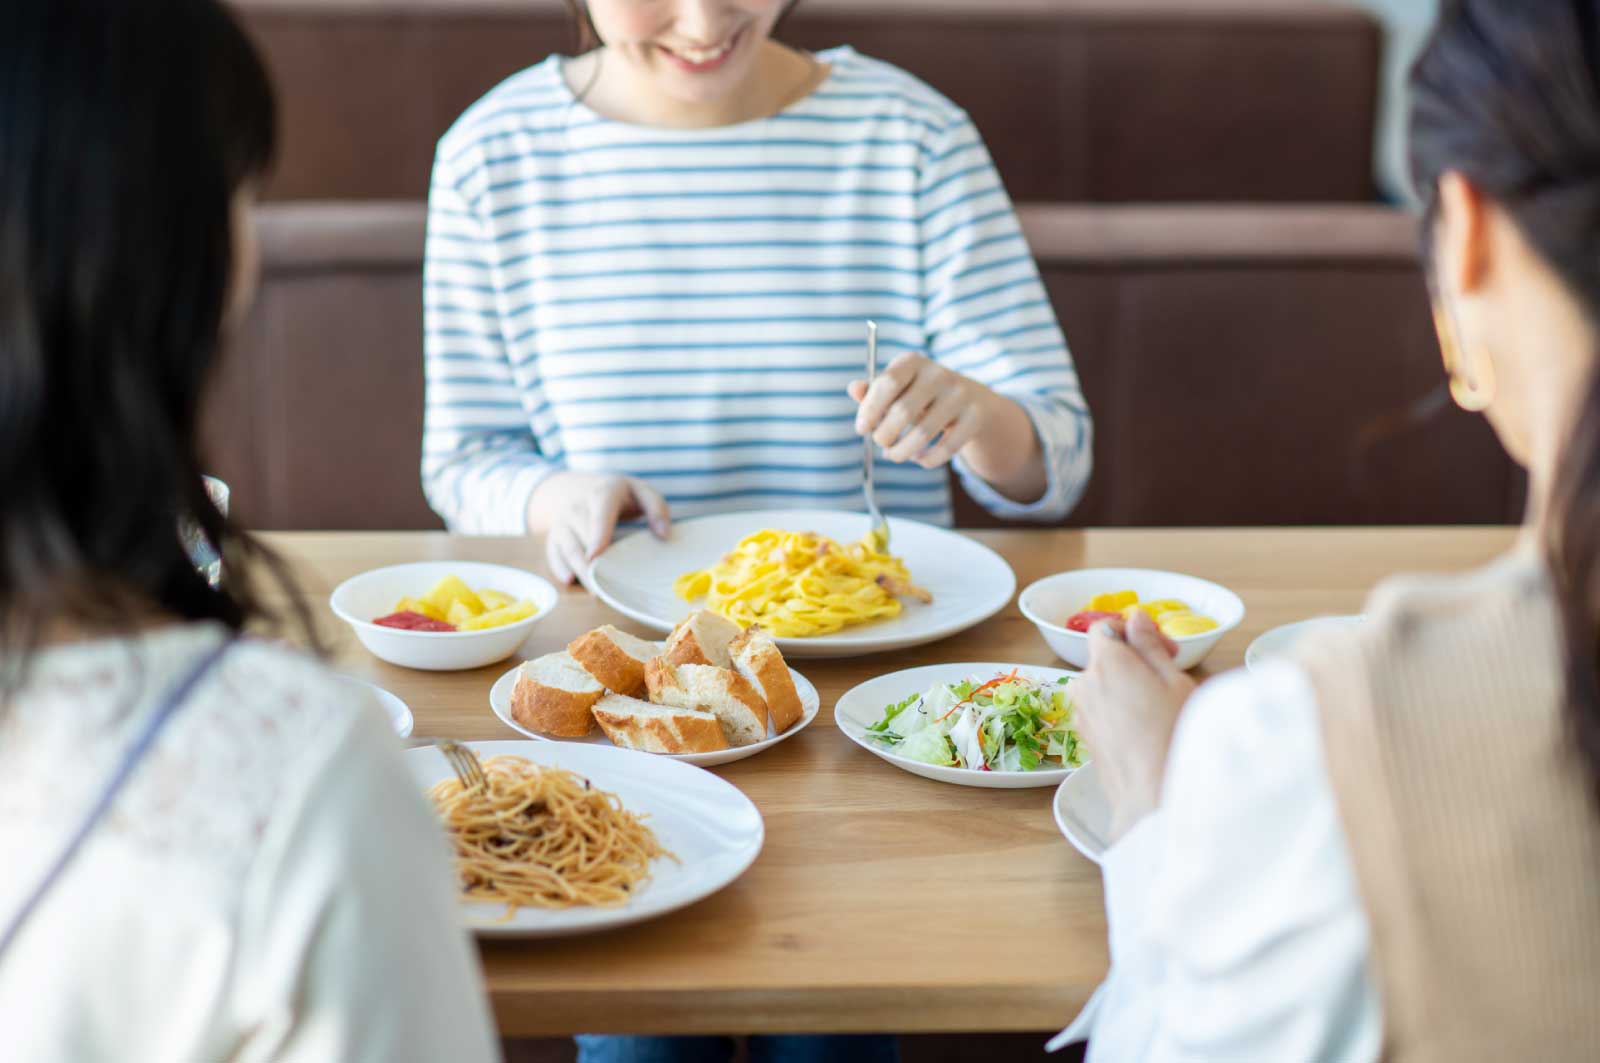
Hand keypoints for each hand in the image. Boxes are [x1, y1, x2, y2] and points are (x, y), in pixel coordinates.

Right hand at [526, 472, 669, 587]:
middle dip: (591, 565)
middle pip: (581, 538)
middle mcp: (576, 508)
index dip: (597, 536)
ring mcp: (561, 524)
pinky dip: (561, 570)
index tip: (596, 556)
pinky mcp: (553, 539)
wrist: (576, 487)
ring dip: (578, 571)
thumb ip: (656, 508)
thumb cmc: (617, 495)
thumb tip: (664, 534)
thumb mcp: (640, 491)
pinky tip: (571, 582)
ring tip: (596, 593)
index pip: (598, 516)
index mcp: (601, 495)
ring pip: (566, 550)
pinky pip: (553, 556)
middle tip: (606, 589)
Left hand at [848, 352, 989, 467]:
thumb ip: (873, 390)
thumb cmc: (922, 396)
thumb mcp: (898, 389)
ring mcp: (960, 395)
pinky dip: (926, 460)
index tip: (861, 429)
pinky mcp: (975, 418)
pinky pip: (945, 449)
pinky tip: (918, 457)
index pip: (887, 383)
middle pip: (903, 411)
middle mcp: (939, 374)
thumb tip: (854, 388)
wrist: (973, 402)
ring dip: (901, 452)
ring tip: (894, 455)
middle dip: (884, 435)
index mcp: (914, 361)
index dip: (870, 409)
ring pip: (922, 434)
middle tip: (881, 443)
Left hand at [1072, 611, 1195, 842]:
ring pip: (1102, 686)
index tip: (1163, 647)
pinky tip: (1147, 729)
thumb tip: (1136, 617)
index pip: (1104, 628)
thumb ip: (1149, 645)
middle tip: (1170, 676)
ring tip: (1160, 706)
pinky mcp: (1085, 738)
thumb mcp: (1173, 681)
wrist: (1153, 798)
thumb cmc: (1173, 737)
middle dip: (1133, 660)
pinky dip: (1119, 710)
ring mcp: (1081, 714)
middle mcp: (1084, 684)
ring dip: (1125, 686)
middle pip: (1103, 658)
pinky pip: (1100, 711)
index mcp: (1106, 662)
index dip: (1133, 632)